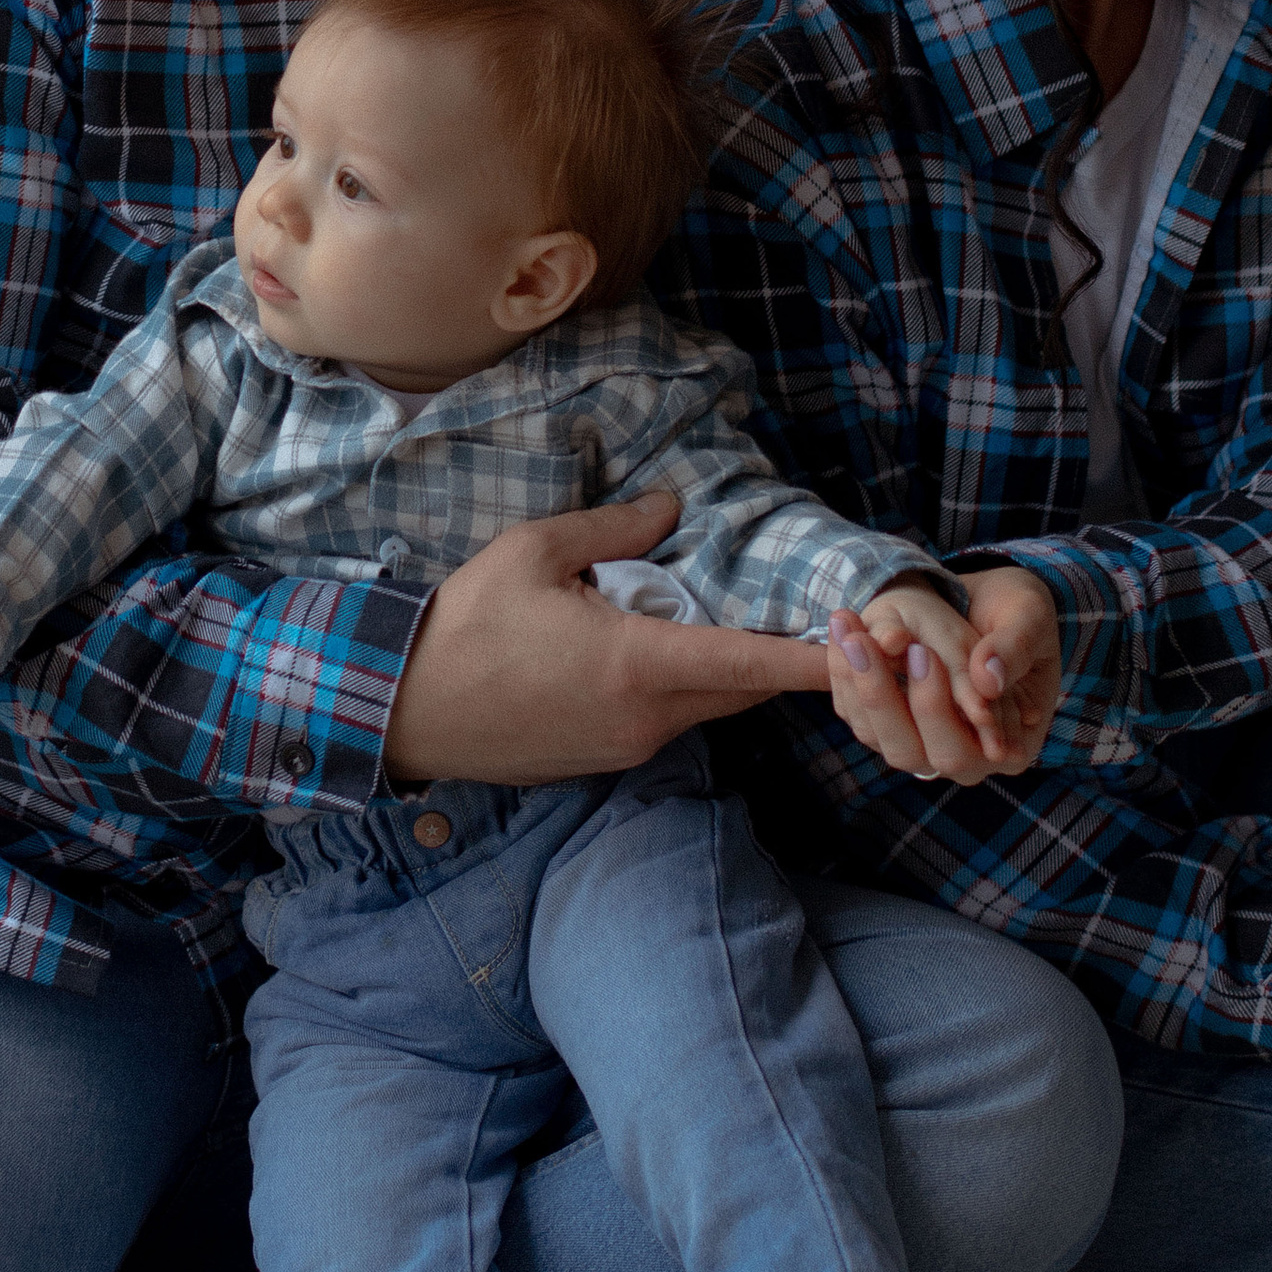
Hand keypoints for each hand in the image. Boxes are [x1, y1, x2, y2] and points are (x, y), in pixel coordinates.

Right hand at [384, 494, 859, 786]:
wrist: (403, 709)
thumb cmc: (466, 625)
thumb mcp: (536, 552)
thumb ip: (615, 528)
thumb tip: (673, 509)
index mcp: (638, 664)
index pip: (751, 661)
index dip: (815, 656)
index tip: (868, 647)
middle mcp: (647, 718)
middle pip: (741, 687)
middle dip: (777, 654)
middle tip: (807, 613)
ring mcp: (626, 748)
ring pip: (705, 705)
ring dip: (720, 666)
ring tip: (711, 614)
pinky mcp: (604, 762)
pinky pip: (665, 722)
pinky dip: (678, 688)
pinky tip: (648, 651)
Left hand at [821, 568, 1061, 784]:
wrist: (991, 603)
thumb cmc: (1021, 614)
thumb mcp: (1029, 617)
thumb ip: (1014, 648)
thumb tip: (985, 681)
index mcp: (1009, 747)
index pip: (962, 750)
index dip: (936, 709)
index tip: (918, 652)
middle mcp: (965, 757)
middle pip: (910, 751)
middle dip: (883, 695)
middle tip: (865, 639)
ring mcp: (925, 745)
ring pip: (877, 735)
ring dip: (856, 682)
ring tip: (848, 630)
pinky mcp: (893, 724)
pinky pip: (858, 713)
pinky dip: (845, 674)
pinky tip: (843, 632)